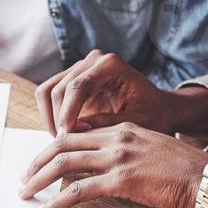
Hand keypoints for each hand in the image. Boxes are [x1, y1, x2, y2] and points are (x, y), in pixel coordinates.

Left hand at [18, 123, 207, 207]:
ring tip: (25, 193)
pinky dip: (56, 200)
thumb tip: (105, 162)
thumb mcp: (154, 148)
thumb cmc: (188, 170)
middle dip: (37, 160)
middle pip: (63, 143)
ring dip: (38, 178)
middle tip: (24, 176)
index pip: (78, 132)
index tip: (42, 161)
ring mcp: (118, 158)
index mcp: (124, 128)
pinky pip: (78, 190)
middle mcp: (117, 138)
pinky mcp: (121, 181)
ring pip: (63, 163)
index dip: (55, 146)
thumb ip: (128, 149)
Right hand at [35, 50, 207, 136]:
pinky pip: (49, 96)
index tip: (64, 138)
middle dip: (57, 119)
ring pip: (48, 91)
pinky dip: (50, 116)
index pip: (77, 86)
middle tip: (62, 147)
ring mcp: (81, 69)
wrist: (159, 109)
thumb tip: (74, 130)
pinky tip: (63, 136)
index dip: (67, 113)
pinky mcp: (72, 81)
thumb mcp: (137, 123)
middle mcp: (92, 60)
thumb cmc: (154, 115)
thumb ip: (106, 124)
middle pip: (58, 89)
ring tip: (62, 143)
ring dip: (50, 118)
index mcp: (111, 65)